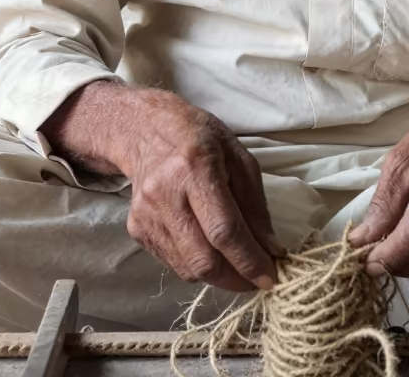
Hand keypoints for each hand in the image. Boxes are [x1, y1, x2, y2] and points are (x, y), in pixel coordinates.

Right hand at [43, 82, 283, 291]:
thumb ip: (255, 205)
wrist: (144, 130)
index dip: (249, 260)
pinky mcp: (136, 229)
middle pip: (203, 259)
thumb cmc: (199, 137)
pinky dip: (197, 265)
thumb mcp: (238, 156)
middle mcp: (165, 194)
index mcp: (195, 167)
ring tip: (237, 264)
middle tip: (257, 279)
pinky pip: (174, 263)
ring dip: (219, 276)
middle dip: (236, 279)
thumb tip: (271, 250)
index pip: (224, 230)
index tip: (272, 278)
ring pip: (188, 269)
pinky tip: (209, 248)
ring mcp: (146, 215)